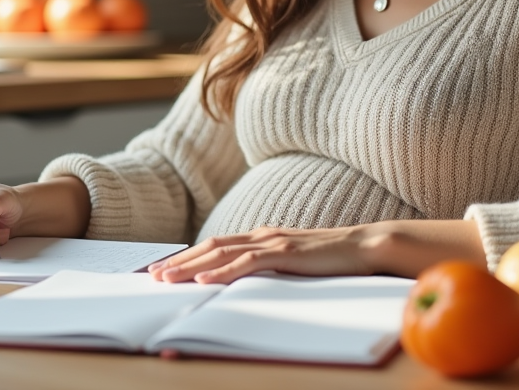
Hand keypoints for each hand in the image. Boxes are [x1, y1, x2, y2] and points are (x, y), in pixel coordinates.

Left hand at [147, 225, 379, 284]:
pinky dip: (223, 271)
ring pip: (222, 252)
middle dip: (180, 261)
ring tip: (167, 279)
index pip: (217, 244)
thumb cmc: (332, 259)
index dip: (189, 255)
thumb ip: (271, 267)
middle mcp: (263, 234)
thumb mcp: (294, 263)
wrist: (365, 246)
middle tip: (153, 275)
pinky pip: (247, 263)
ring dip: (191, 266)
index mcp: (263, 236)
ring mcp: (273, 241)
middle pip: (211, 246)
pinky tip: (205, 280)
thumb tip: (246, 283)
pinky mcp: (286, 253)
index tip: (165, 268)